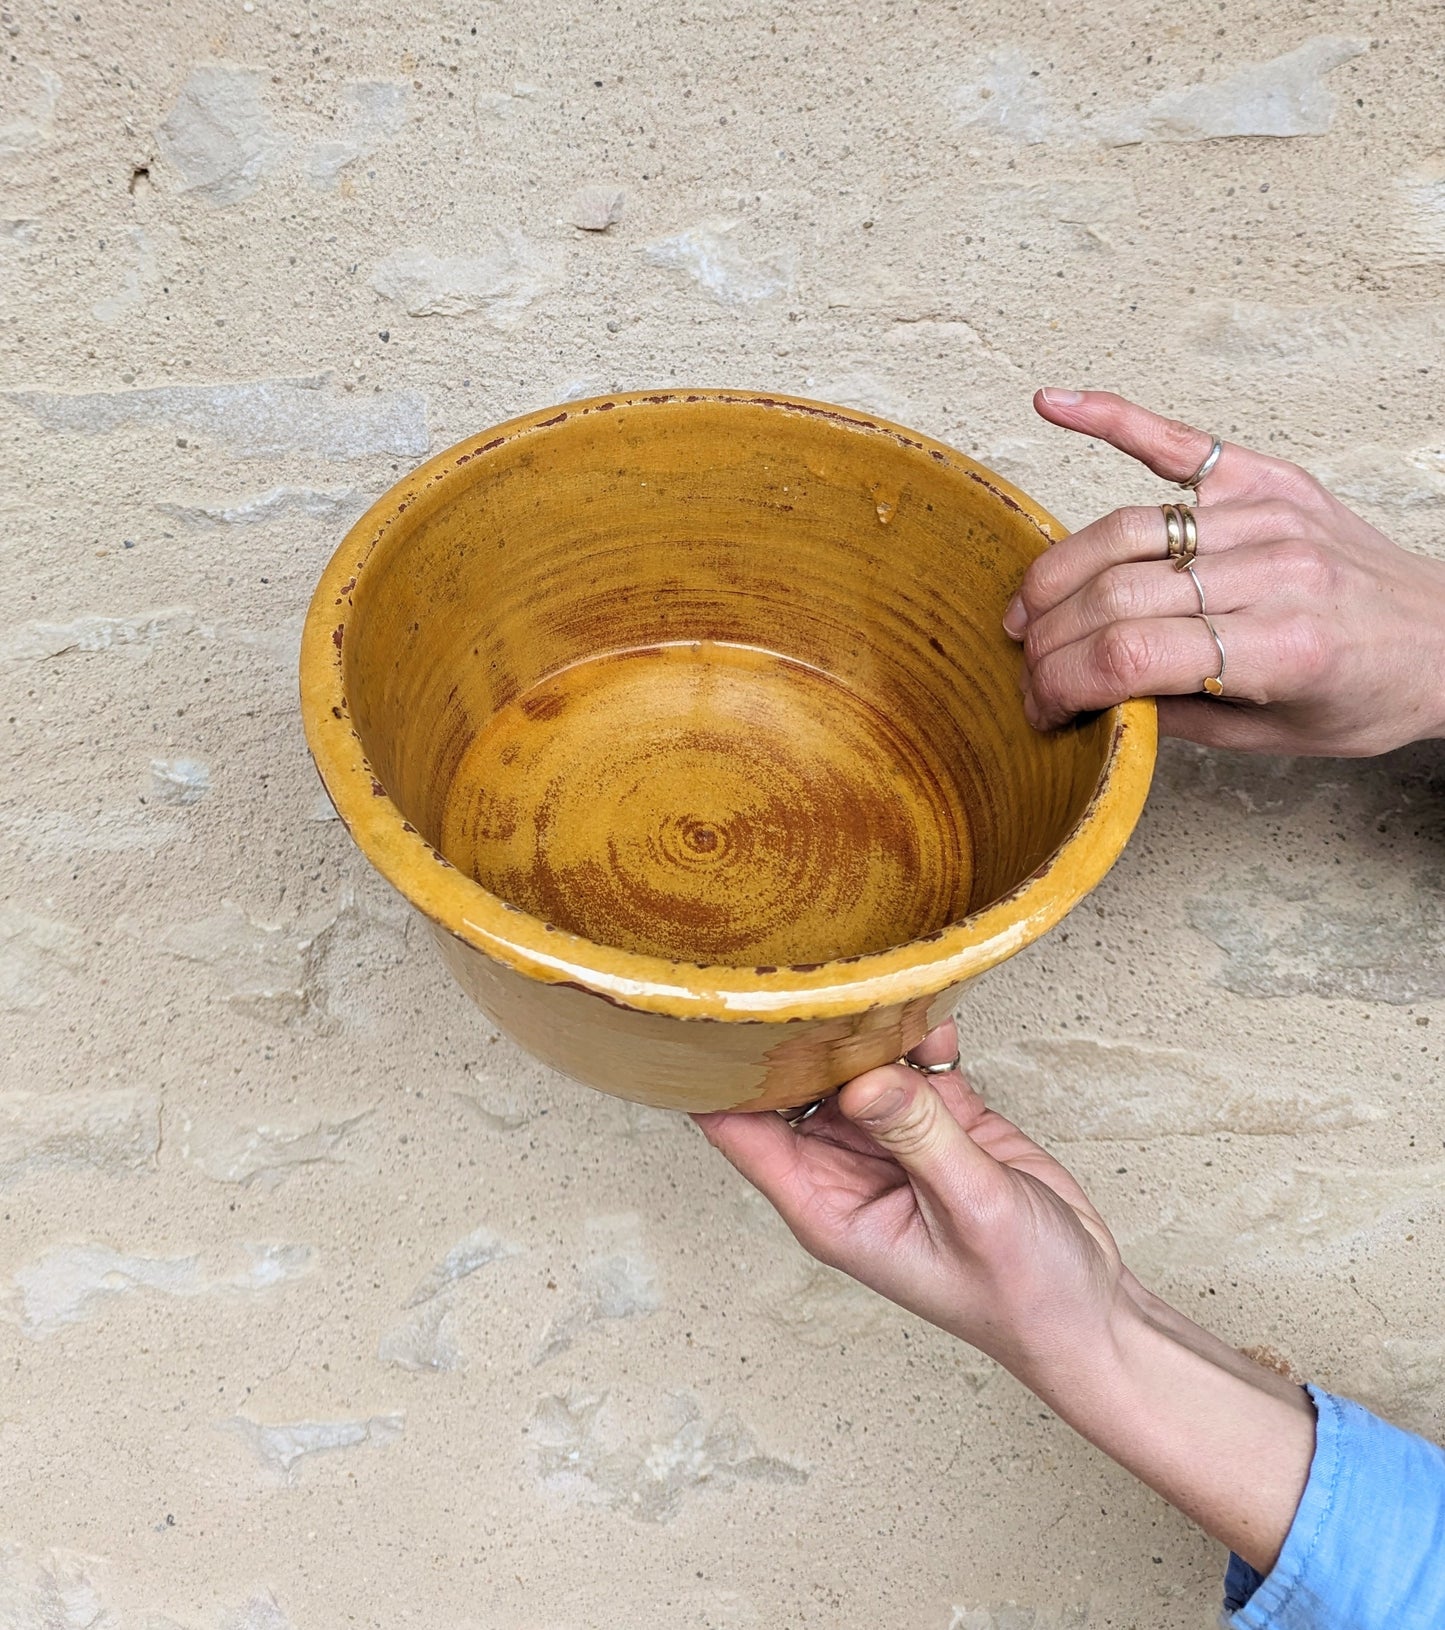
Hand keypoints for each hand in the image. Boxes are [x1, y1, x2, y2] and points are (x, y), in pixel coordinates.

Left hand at [696, 1019, 1316, 1574]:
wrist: (1090, 1309)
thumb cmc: (1021, 1293)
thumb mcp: (971, 1210)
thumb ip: (919, 1137)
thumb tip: (862, 1078)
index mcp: (827, 1206)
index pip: (743, 1132)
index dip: (721, 1077)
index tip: (715, 1016)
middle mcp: (848, 1169)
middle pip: (795, 1086)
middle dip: (800, 1036)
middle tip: (811, 974)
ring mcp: (893, 1142)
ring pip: (855, 1066)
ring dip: (868, 1031)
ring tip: (881, 988)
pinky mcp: (939, 1121)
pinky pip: (913, 1064)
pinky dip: (923, 1040)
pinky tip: (936, 1022)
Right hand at [1008, 388, 1444, 755]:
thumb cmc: (1370, 691)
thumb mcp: (1274, 736)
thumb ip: (1175, 715)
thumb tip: (1086, 694)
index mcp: (1282, 648)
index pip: (1128, 654)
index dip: (1061, 682)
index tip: (1040, 704)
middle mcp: (1275, 571)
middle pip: (1115, 592)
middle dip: (1048, 638)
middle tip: (1026, 668)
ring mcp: (1269, 514)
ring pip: (1126, 530)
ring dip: (1057, 573)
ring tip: (1028, 612)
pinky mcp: (1267, 478)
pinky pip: (1177, 445)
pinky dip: (1112, 420)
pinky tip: (1058, 404)